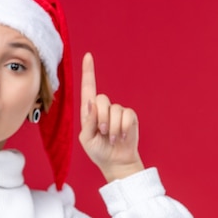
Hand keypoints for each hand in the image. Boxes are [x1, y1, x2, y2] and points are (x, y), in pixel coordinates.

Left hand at [79, 53, 143, 181]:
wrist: (115, 162)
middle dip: (102, 118)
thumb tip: (92, 102)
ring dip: (113, 128)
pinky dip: (123, 128)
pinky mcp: (130, 117)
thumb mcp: (87, 138)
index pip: (88, 88)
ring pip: (115, 110)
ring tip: (112, 139)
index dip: (88, 72)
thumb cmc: (98, 151)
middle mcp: (103, 108)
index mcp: (89, 111)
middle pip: (101, 99)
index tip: (88, 56)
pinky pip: (127, 115)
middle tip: (103, 133)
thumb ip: (89, 121)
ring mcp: (117, 112)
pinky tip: (122, 137)